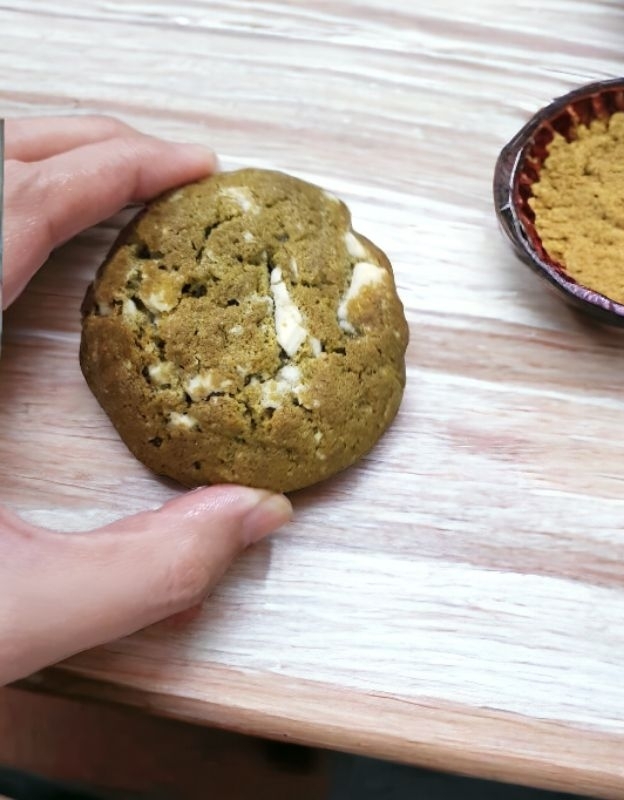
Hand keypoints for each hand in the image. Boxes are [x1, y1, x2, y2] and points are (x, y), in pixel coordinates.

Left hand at [0, 116, 292, 684]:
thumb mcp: (19, 614)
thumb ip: (152, 568)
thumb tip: (262, 513)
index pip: (18, 207)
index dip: (117, 170)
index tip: (193, 166)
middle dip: (86, 144)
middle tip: (165, 162)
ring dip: (35, 160)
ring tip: (110, 178)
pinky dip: (3, 209)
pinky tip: (30, 234)